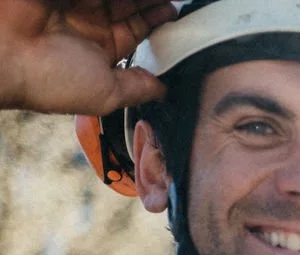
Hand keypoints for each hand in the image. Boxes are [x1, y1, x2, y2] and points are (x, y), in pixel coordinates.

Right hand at [0, 0, 175, 114]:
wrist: (5, 53)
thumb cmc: (51, 79)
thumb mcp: (106, 93)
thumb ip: (137, 89)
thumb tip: (164, 92)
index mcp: (99, 49)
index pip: (135, 30)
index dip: (156, 20)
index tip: (175, 13)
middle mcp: (88, 23)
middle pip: (130, 5)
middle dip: (153, 1)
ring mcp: (75, 3)